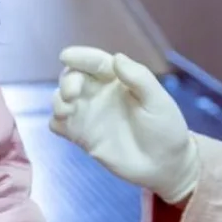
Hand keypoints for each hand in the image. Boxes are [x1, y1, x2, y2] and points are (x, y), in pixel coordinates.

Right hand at [50, 47, 199, 204]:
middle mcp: (99, 93)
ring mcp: (89, 114)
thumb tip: (116, 58)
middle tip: (72, 93)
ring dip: (57, 100)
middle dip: (67, 80)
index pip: (95, 62)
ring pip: (61, 99)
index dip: (80, 56)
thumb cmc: (165, 128)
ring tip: (66, 110)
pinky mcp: (82, 136)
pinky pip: (59, 125)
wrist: (165, 165)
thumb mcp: (158, 101)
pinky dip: (55, 121)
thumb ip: (139, 78)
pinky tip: (63, 124)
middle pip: (73, 78)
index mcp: (118, 79)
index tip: (66, 57)